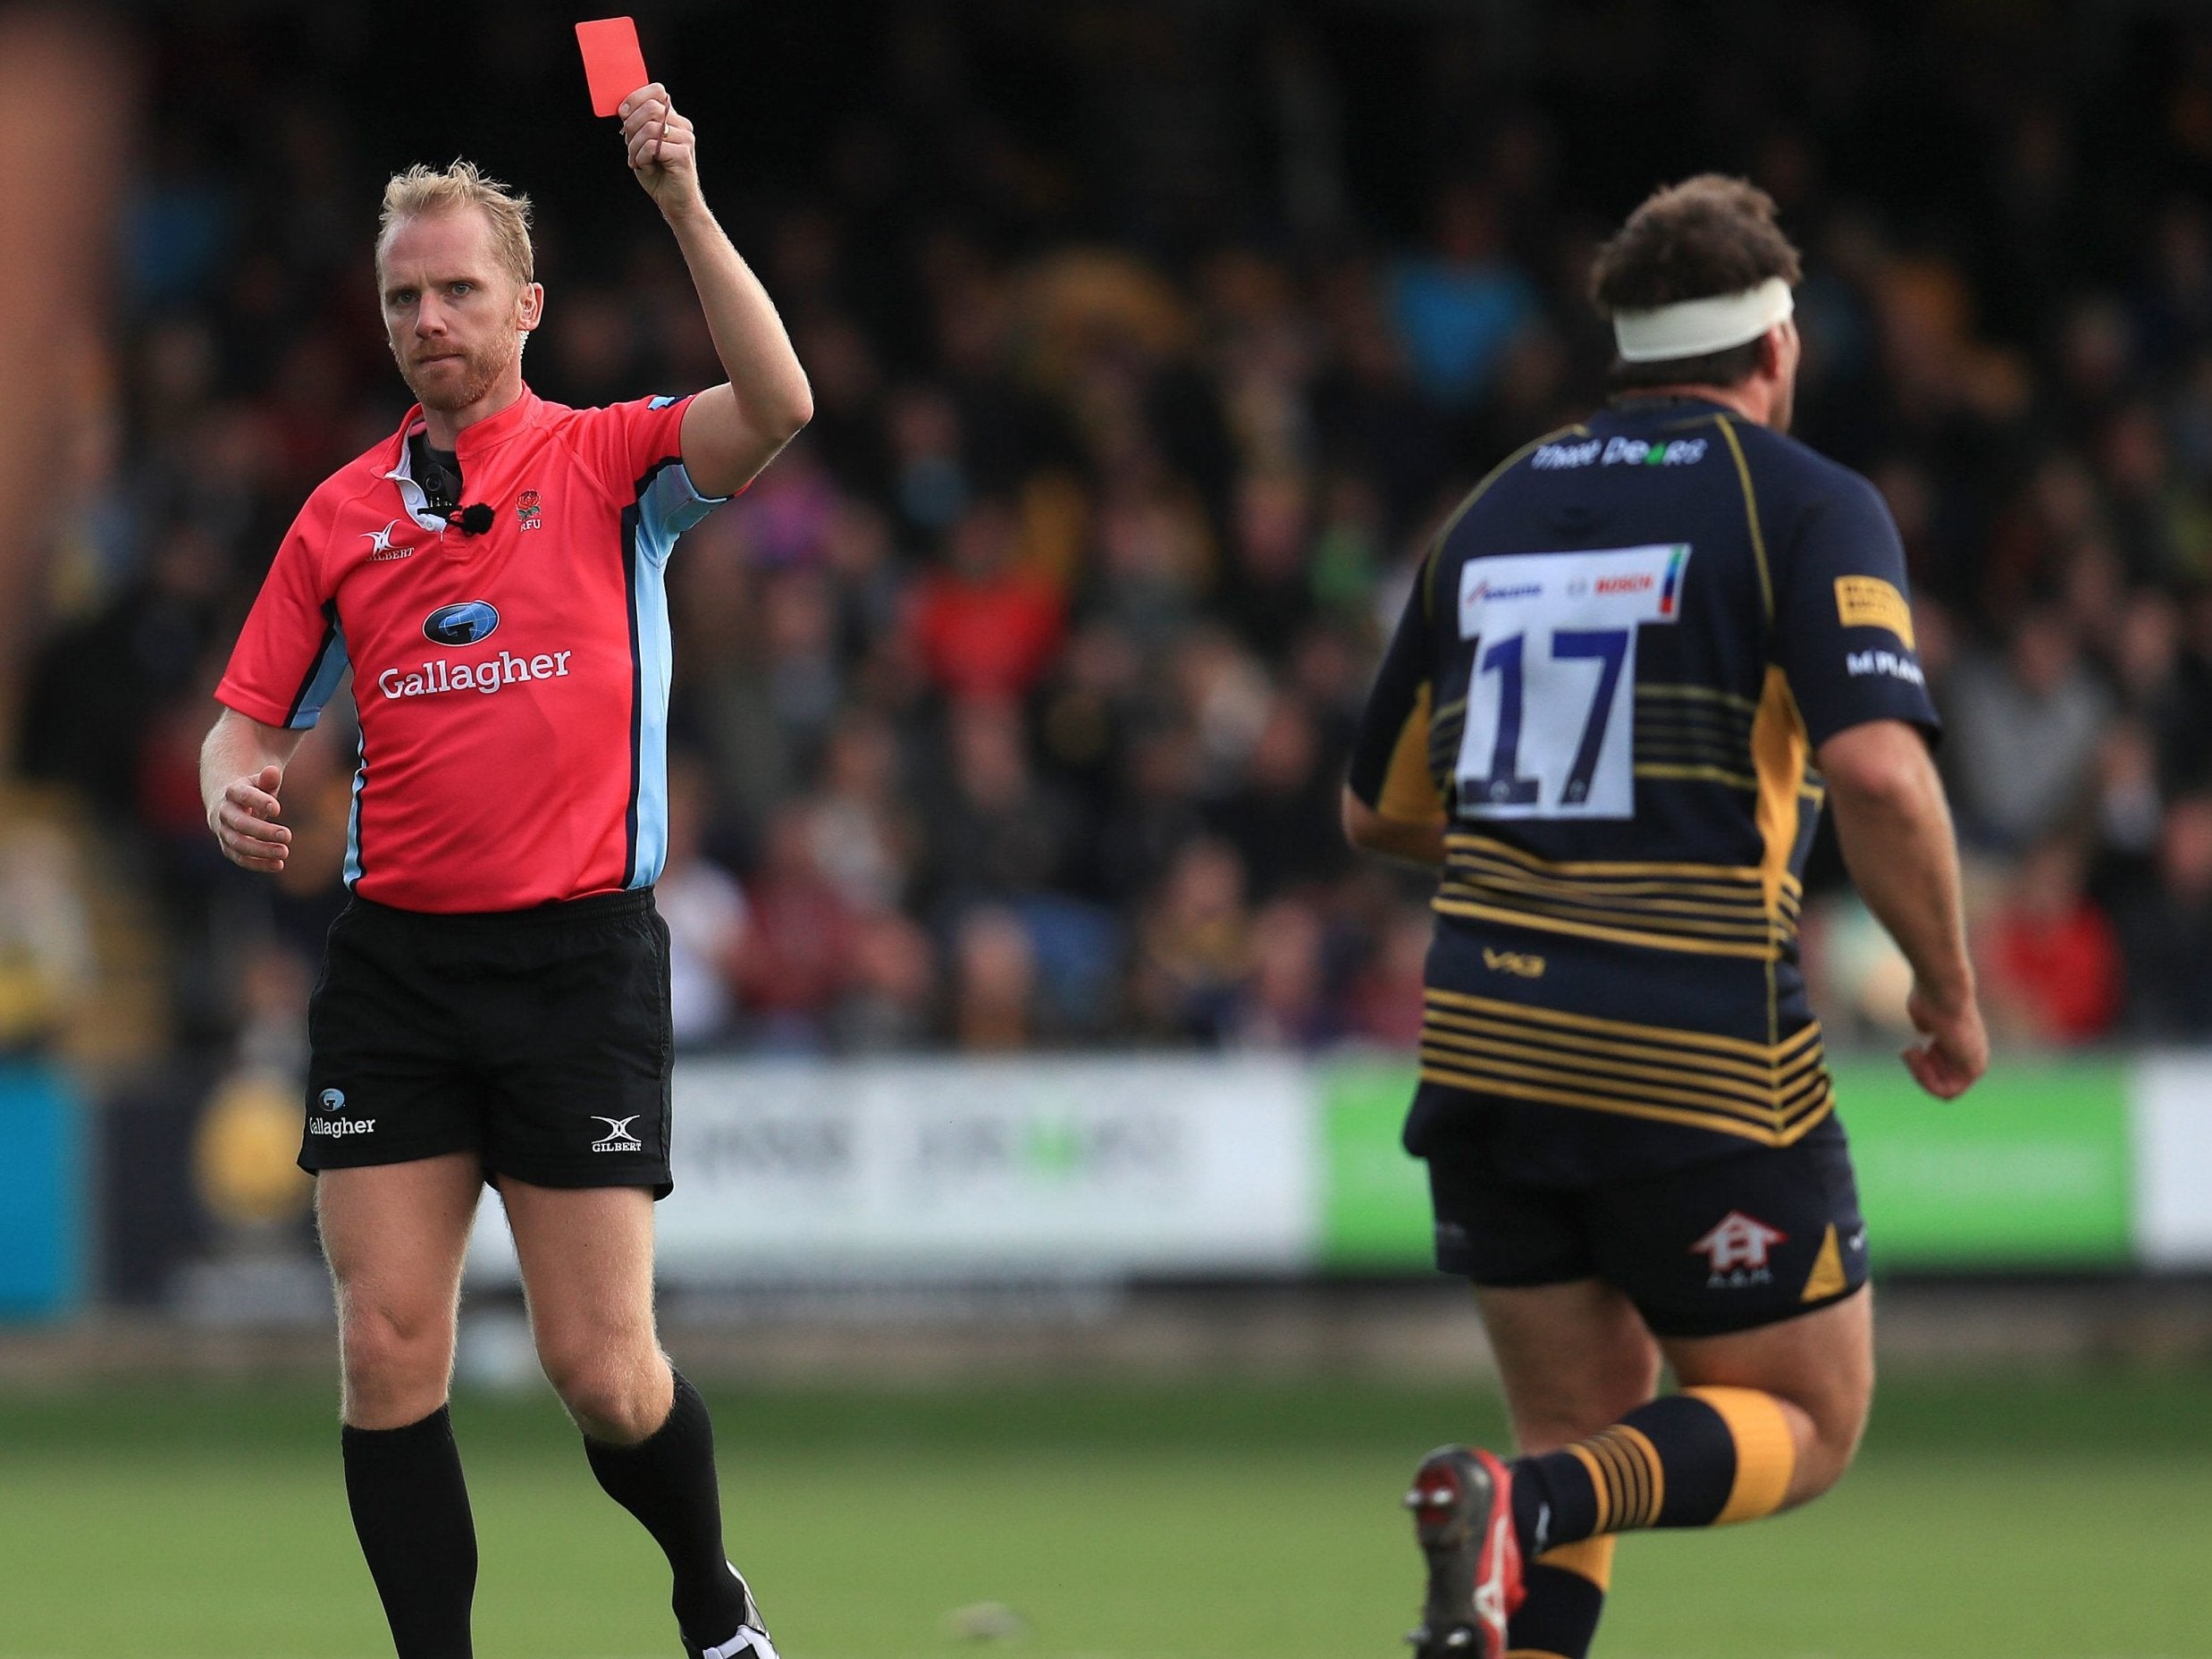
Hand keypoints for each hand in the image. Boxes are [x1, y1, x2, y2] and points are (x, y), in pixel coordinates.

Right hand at [210, 764, 290, 873]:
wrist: (227, 802)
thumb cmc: (252, 791)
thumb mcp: (260, 782)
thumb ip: (268, 779)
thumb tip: (272, 771)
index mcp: (232, 792)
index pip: (243, 795)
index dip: (259, 801)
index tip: (278, 809)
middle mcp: (224, 812)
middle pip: (240, 824)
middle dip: (263, 831)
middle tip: (287, 835)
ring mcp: (224, 831)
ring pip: (238, 844)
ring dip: (261, 850)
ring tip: (284, 852)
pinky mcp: (228, 847)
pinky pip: (240, 858)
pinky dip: (258, 863)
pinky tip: (278, 865)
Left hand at [618, 84, 700, 215]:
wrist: (675, 202)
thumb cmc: (658, 173)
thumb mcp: (642, 144)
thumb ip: (636, 125)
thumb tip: (624, 108)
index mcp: (673, 118)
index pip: (657, 90)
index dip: (636, 97)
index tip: (624, 113)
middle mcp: (682, 125)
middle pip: (650, 108)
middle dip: (631, 126)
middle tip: (630, 144)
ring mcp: (686, 139)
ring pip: (649, 128)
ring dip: (635, 146)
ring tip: (638, 160)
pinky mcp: (683, 154)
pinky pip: (652, 147)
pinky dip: (642, 158)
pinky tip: (646, 167)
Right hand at [1900, 978, 1987, 1099]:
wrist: (1943, 990)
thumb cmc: (1930, 998)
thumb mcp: (1926, 1015)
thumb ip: (1928, 1026)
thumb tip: (1927, 1030)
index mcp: (1963, 1047)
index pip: (1940, 1075)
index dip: (1920, 1068)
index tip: (1912, 1047)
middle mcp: (1973, 1058)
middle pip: (1940, 1085)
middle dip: (1918, 1071)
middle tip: (1908, 1050)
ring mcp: (1976, 1065)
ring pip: (1943, 1091)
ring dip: (1919, 1074)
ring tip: (1912, 1050)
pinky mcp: (1974, 1069)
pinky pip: (1947, 1091)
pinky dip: (1926, 1079)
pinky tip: (1920, 1055)